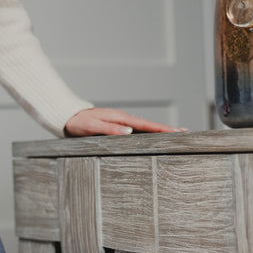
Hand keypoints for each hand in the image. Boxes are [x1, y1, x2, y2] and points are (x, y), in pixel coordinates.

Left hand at [64, 108, 187, 136]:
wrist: (68, 116)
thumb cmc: (79, 123)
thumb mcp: (93, 127)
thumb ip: (110, 129)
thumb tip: (130, 131)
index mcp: (121, 118)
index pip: (147, 125)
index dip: (163, 129)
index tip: (178, 131)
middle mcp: (124, 118)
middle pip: (150, 125)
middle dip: (167, 129)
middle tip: (184, 132)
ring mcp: (121, 121)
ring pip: (144, 127)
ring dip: (159, 130)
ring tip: (173, 135)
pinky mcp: (117, 124)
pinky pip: (137, 129)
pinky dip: (148, 131)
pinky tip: (152, 136)